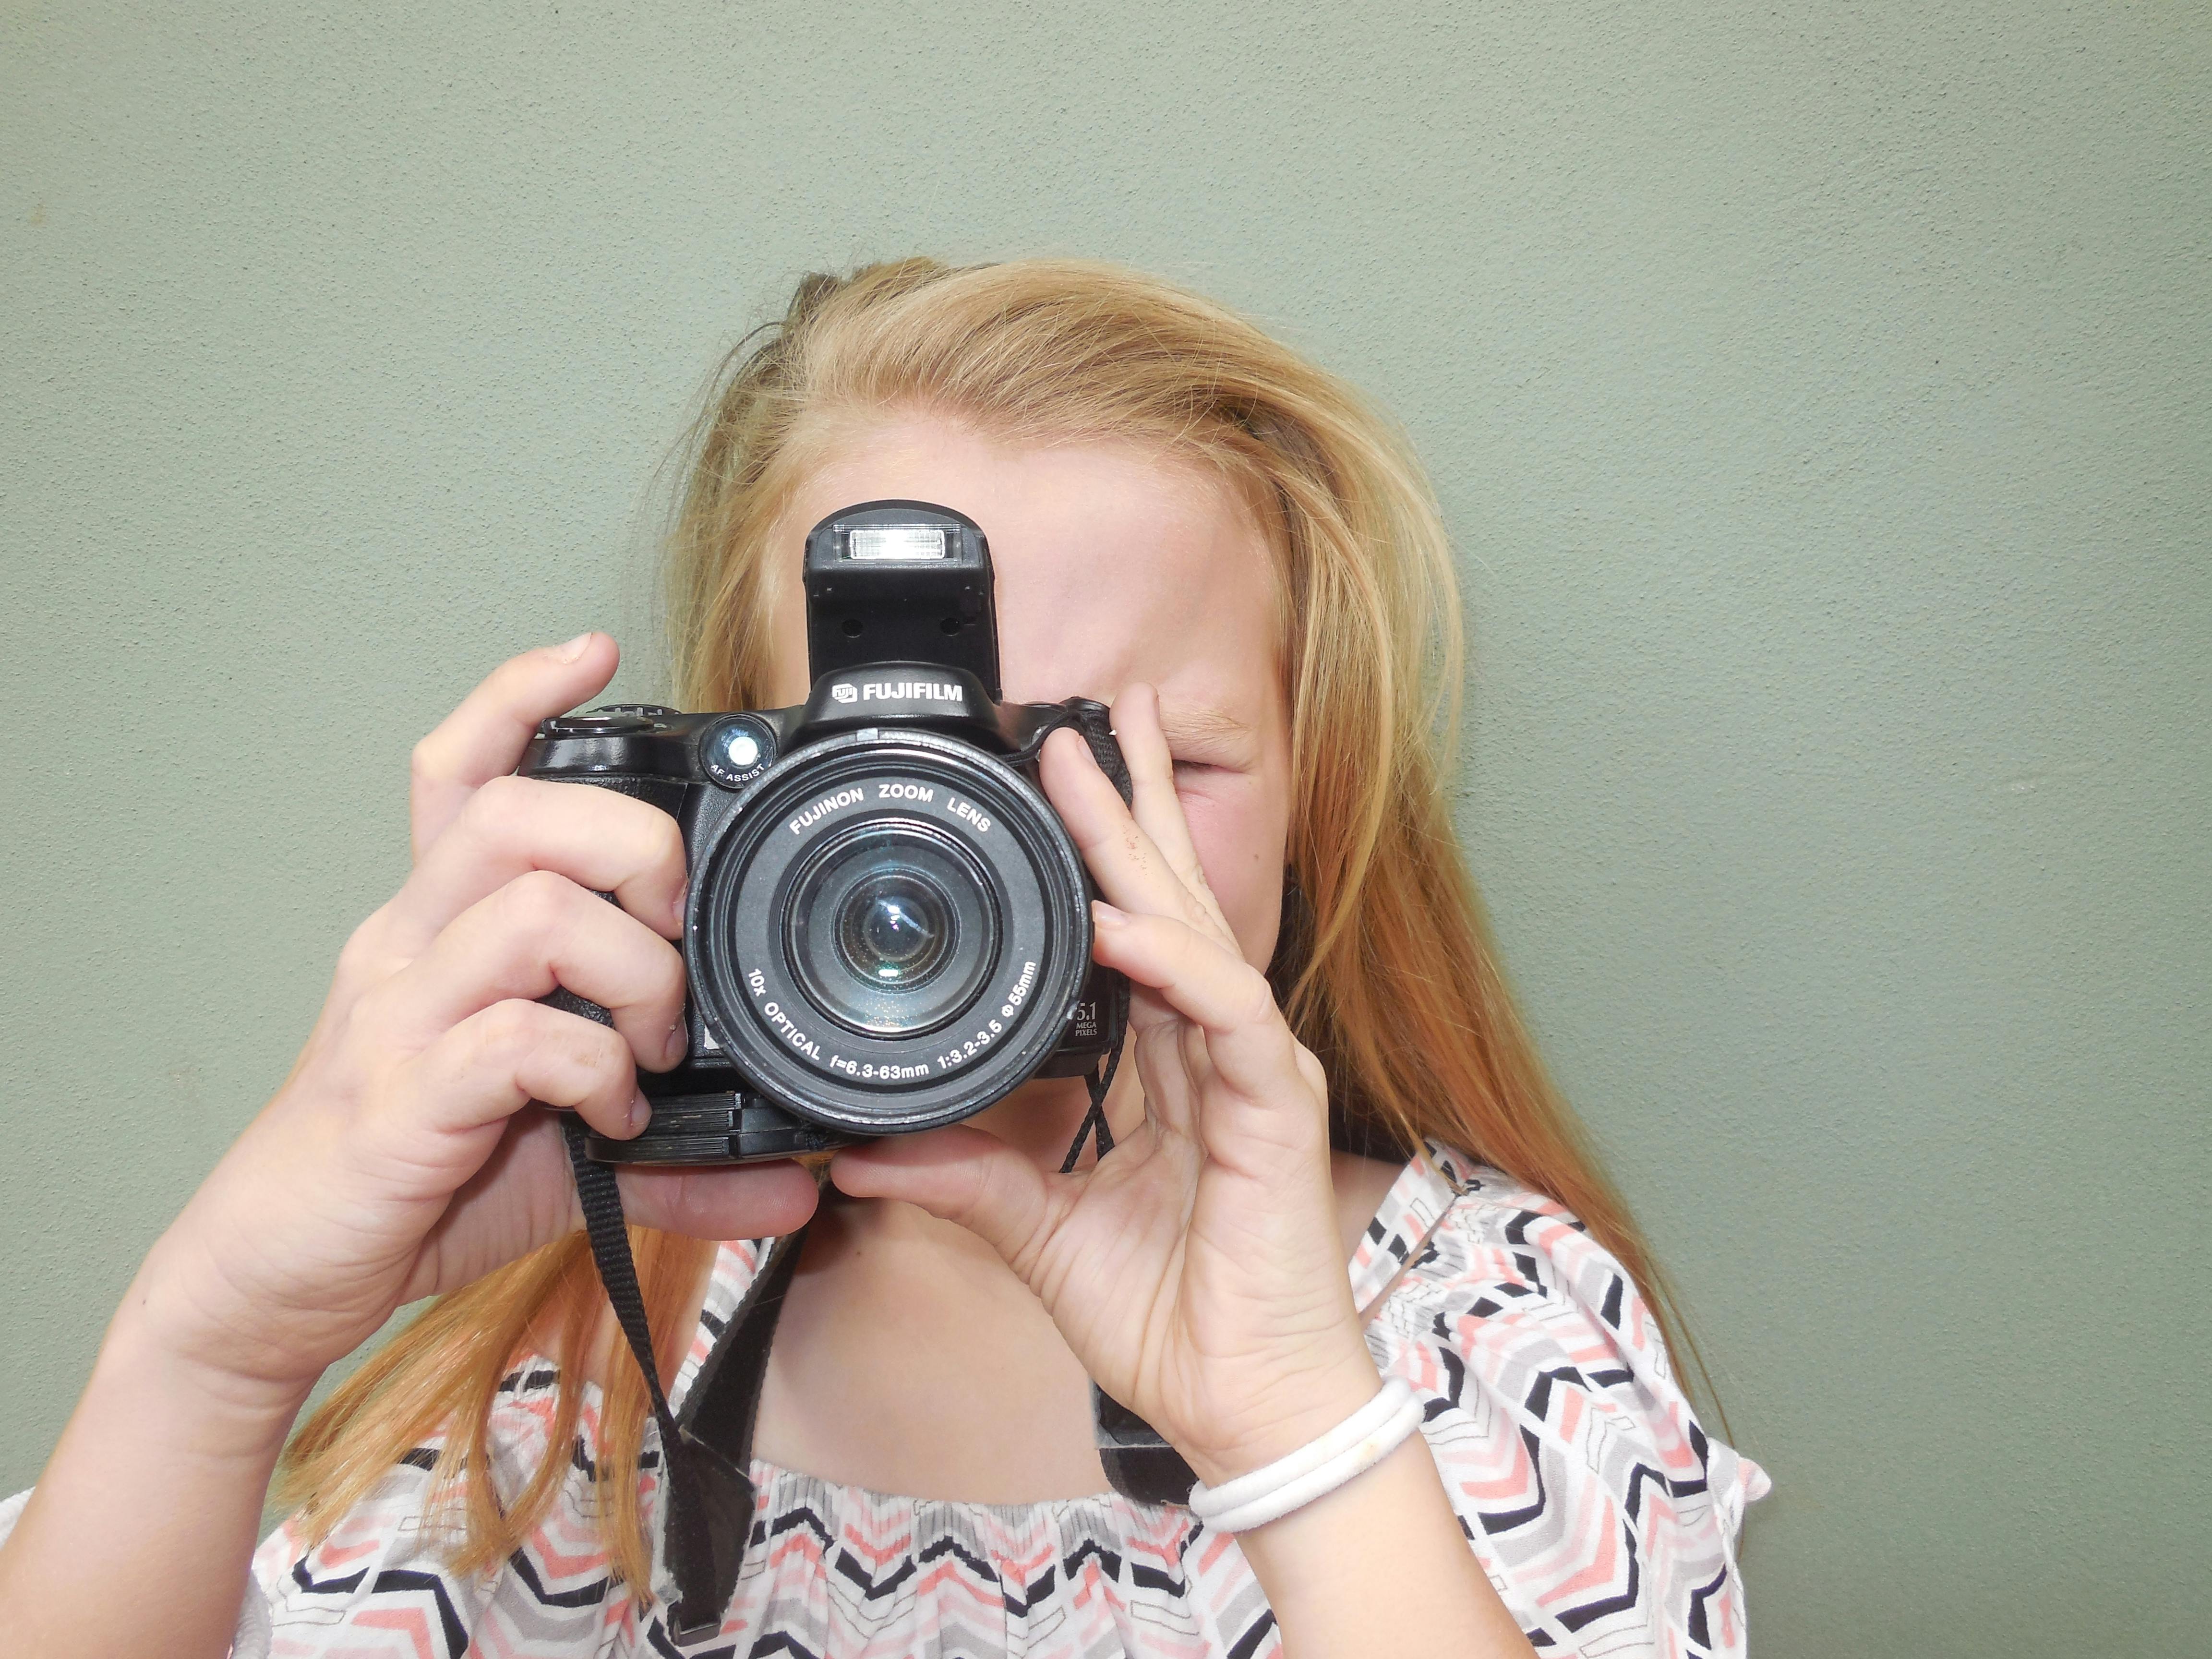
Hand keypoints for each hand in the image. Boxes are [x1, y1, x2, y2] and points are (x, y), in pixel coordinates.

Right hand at [133, 635, 816, 1403]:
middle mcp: (409, 946)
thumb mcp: (559, 1149)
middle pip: (521, 813)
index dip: (520, 697)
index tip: (594, 651)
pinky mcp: (396, 1100)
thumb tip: (796, 1178)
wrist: (277, 1276)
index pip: (463, 771)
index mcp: (440, 927)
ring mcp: (396, 1018)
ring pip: (532, 910)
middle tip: (679, 934)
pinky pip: (515, 1038)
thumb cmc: (417, 1181)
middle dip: (637, 849)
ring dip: (636, 971)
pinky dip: (595, 1070)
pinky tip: (614, 1117)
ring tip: (657, 1045)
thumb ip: (675, 1148)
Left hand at [830, 685, 1378, 1483]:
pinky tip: (1123, 922)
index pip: (1133, 936)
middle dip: (1126, 803)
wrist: (1241, 1406)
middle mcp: (1216, 1051)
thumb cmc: (1168, 1317)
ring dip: (1143, 845)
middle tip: (1083, 716)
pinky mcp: (1274, 1108)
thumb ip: (963, 1175)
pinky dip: (1171, 964)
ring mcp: (1252, 1071)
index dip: (1098, 858)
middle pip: (1168, 901)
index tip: (1047, 787)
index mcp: (1169, 1069)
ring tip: (1097, 764)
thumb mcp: (1035, 1231)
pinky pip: (1226, 1014)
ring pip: (1197, 930)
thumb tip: (868, 1148)